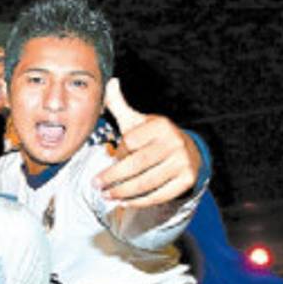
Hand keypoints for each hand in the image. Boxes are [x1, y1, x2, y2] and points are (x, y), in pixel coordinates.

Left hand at [94, 78, 201, 207]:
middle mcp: (174, 142)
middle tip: (96, 184)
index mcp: (160, 126)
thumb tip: (110, 81)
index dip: (116, 152)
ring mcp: (183, 162)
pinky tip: (123, 202)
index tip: (110, 156)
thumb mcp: (136, 120)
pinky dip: (138, 201)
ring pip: (145, 182)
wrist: (186, 152)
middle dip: (112, 177)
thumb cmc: (152, 137)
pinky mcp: (186, 180)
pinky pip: (158, 195)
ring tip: (106, 195)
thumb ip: (118, 104)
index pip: (129, 142)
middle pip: (136, 164)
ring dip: (122, 192)